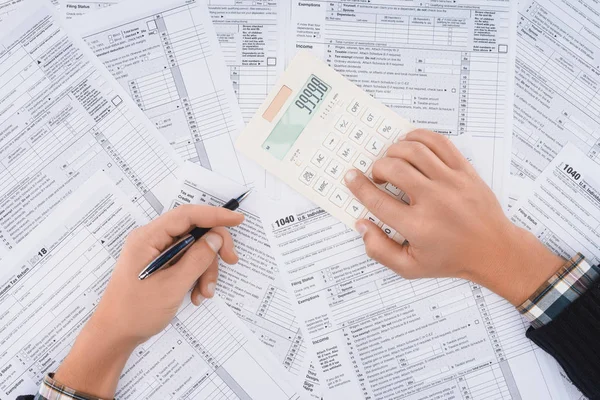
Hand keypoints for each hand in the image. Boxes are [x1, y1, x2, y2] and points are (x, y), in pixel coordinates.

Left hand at [55, 205, 243, 397]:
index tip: (238, 219)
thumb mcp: (172, 285)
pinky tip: (195, 295)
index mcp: (148, 237)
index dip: (215, 214)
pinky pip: (186, 262)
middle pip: (194, 231)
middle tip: (231, 261)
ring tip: (204, 293)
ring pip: (194, 249)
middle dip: (213, 249)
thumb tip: (216, 237)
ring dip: (205, 270)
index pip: (187, 215)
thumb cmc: (136, 311)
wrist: (114, 336)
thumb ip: (197, 259)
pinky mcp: (160, 265)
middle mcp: (152, 240)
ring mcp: (156, 253)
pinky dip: (196, 276)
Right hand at [344, 129, 563, 305]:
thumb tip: (362, 225)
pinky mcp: (465, 171)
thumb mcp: (410, 267)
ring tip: (393, 161)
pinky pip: (439, 142)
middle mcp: (434, 201)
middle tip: (377, 176)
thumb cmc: (450, 259)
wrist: (494, 250)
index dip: (359, 187)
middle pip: (394, 169)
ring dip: (395, 151)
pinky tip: (410, 145)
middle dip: (377, 168)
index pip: (378, 201)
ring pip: (414, 150)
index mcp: (418, 227)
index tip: (351, 178)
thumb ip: (379, 250)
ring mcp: (452, 182)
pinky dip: (419, 138)